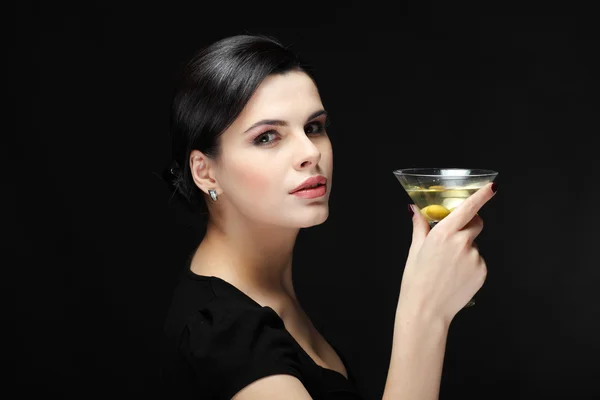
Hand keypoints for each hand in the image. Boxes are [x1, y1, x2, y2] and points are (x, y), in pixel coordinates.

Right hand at [396, 183, 497, 323]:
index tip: (491, 187)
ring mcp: (474, 258)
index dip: (482, 195)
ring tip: (448, 267)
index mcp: (443, 233)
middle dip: (469, 224)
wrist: (426, 310)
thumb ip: (421, 226)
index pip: (468, 208)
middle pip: (476, 223)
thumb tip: (415, 210)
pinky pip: (478, 261)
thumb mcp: (415, 249)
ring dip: (465, 249)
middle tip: (454, 236)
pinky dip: (469, 264)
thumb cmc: (416, 280)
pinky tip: (456, 276)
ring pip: (474, 245)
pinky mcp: (481, 271)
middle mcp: (462, 243)